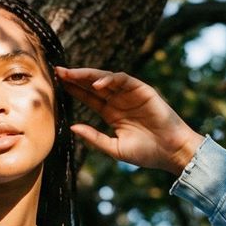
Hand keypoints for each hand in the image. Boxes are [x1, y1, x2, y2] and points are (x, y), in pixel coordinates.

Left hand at [54, 66, 204, 174]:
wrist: (170, 152)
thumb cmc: (146, 153)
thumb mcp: (114, 148)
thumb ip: (94, 138)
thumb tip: (72, 128)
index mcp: (111, 113)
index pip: (88, 97)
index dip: (73, 90)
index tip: (55, 84)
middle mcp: (119, 101)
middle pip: (93, 85)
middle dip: (75, 77)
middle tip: (56, 71)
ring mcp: (130, 94)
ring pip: (105, 79)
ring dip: (88, 75)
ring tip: (70, 74)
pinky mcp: (142, 90)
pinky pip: (124, 79)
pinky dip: (110, 79)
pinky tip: (97, 84)